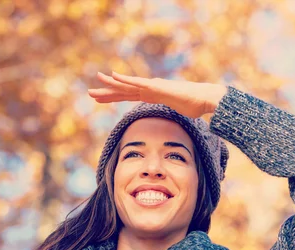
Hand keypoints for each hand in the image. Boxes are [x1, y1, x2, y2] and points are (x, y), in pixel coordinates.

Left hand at [87, 71, 227, 118]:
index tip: (101, 99)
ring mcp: (152, 86)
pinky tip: (111, 76)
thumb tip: (174, 128)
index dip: (114, 97)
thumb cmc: (195, 105)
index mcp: (153, 95)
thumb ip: (173, 117)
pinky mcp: (156, 86)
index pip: (129, 96)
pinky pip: (136, 83)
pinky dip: (124, 79)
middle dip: (107, 92)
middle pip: (124, 91)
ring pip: (126, 85)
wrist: (204, 99)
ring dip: (110, 84)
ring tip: (96, 81)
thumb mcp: (179, 114)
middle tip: (90, 93)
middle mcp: (150, 88)